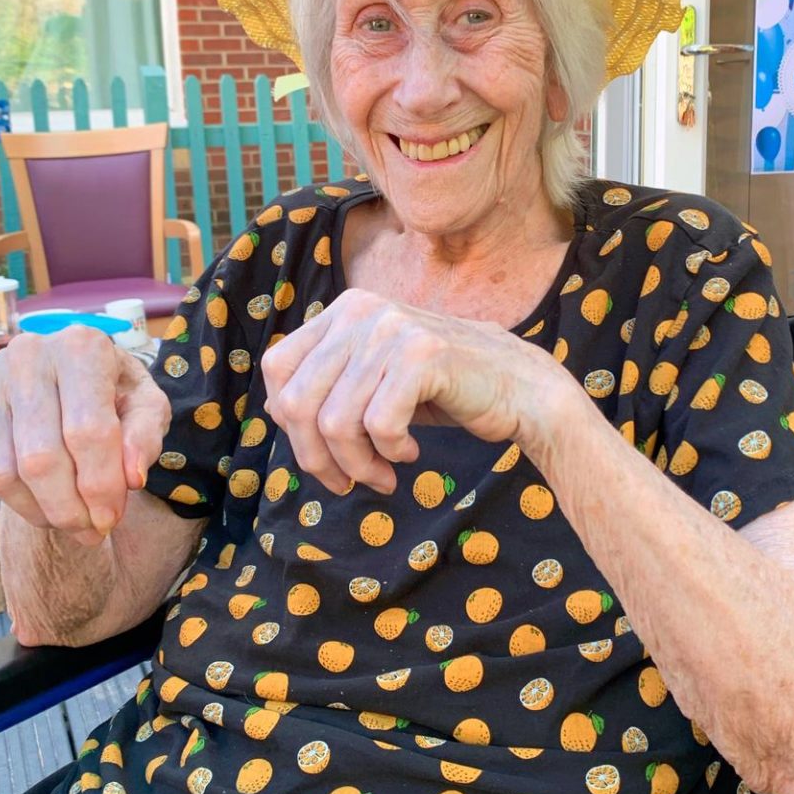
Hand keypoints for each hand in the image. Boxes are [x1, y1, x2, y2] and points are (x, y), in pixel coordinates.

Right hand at [0, 326, 170, 545]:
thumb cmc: (114, 392)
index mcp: (81, 347)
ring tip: (69, 519)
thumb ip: (146, 438)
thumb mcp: (147, 406)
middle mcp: (28, 354)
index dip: (101, 485)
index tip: (111, 519)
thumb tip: (132, 478)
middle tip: (90, 530)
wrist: (70, 375)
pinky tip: (43, 502)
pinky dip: (16, 501)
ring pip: (7, 472)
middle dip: (69, 508)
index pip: (88, 431)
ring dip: (41, 511)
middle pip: (41, 458)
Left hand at [261, 289, 574, 494]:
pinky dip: (390, 453)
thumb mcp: (372, 380)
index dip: (288, 424)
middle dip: (317, 458)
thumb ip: (326, 387)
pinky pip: (379, 425)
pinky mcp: (422, 354)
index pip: (277, 370)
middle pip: (297, 402)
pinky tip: (409, 452)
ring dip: (358, 465)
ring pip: (337, 422)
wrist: (519, 387)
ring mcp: (392, 329)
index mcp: (343, 311)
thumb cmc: (441, 389)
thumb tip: (274, 410)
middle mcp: (361, 310)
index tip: (320, 455)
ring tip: (383, 474)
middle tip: (348, 482)